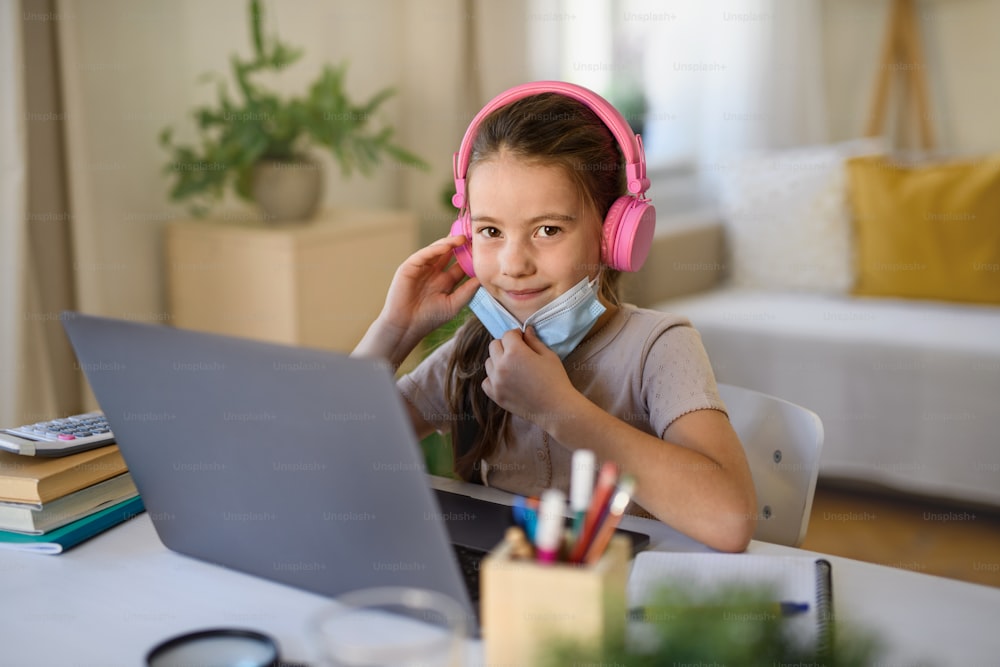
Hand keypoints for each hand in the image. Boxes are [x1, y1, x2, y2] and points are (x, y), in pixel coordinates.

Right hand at [354, 236, 478, 363]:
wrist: (406, 326)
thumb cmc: (429, 318)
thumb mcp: (453, 304)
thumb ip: (467, 291)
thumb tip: (482, 278)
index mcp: (445, 281)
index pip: (459, 265)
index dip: (469, 257)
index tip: (482, 249)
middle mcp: (434, 272)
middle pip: (449, 254)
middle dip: (460, 245)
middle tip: (473, 236)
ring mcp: (422, 268)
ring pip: (437, 251)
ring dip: (449, 243)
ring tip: (462, 238)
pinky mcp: (410, 267)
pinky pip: (424, 254)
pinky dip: (435, 249)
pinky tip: (446, 245)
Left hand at [481, 326, 578, 425]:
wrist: (556, 408)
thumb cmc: (555, 380)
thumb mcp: (548, 355)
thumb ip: (534, 341)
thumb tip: (526, 330)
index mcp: (515, 352)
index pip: (508, 334)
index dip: (517, 335)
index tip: (523, 339)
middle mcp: (501, 365)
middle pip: (494, 346)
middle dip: (505, 345)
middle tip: (518, 352)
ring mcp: (495, 381)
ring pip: (488, 362)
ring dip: (498, 360)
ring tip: (512, 367)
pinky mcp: (495, 395)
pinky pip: (486, 381)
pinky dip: (493, 378)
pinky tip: (505, 380)